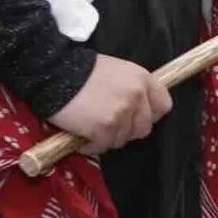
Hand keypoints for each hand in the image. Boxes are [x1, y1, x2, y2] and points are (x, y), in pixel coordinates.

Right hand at [46, 53, 172, 154]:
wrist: (54, 73)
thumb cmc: (81, 71)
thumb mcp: (116, 71)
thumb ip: (130, 88)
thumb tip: (135, 109)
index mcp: (143, 79)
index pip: (163, 106)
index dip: (149, 115)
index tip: (135, 117)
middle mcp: (137, 96)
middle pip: (144, 128)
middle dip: (126, 130)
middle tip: (107, 124)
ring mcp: (122, 114)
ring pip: (122, 139)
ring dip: (106, 138)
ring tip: (90, 126)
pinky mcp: (104, 128)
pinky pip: (102, 146)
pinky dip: (91, 145)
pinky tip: (80, 134)